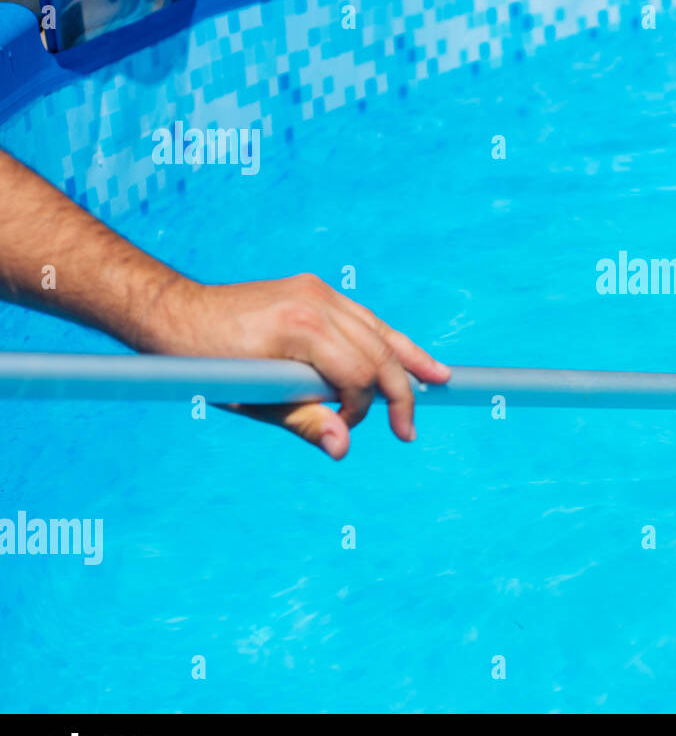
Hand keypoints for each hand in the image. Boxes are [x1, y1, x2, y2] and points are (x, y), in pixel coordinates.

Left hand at [148, 274, 448, 458]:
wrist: (174, 311)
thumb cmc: (206, 363)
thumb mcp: (250, 402)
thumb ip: (303, 423)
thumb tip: (343, 447)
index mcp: (301, 327)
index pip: (358, 373)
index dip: (360, 408)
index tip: (346, 429)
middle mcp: (317, 301)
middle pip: (378, 350)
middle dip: (400, 391)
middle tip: (409, 429)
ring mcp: (318, 290)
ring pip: (378, 329)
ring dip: (408, 357)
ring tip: (441, 378)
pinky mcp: (315, 289)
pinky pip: (362, 319)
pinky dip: (384, 340)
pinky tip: (405, 355)